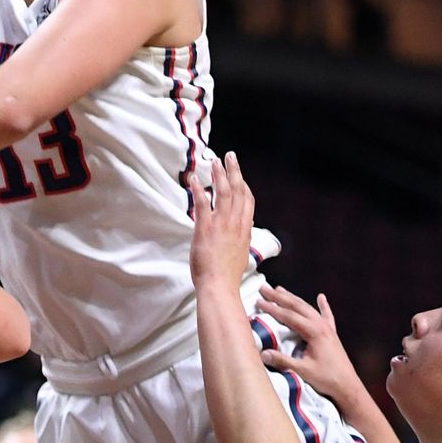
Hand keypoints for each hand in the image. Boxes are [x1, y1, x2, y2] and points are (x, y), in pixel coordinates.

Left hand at [189, 151, 254, 292]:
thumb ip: (239, 239)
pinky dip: (199, 189)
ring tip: (214, 161)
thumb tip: (239, 232)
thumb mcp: (240, 254)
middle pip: (238, 191)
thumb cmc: (227, 275)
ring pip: (223, 193)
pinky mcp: (205, 228)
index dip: (244, 185)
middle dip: (234, 171)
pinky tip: (194, 179)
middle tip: (230, 156)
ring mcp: (221, 225)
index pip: (247, 201)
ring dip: (219, 174)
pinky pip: (203, 204)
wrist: (219, 287)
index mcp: (244, 230)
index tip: (239, 175)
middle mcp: (235, 224)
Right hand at [255, 284, 358, 405]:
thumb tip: (263, 354)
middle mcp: (321, 325)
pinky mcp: (332, 334)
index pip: (288, 316)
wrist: (348, 386)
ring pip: (308, 308)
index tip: (258, 301)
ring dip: (293, 298)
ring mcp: (328, 328)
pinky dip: (323, 306)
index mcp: (314, 331)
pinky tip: (322, 297)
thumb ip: (283, 361)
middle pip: (297, 306)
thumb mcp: (303, 371)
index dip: (272, 308)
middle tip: (264, 288)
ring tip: (280, 289)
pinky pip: (326, 315)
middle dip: (279, 297)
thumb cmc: (327, 379)